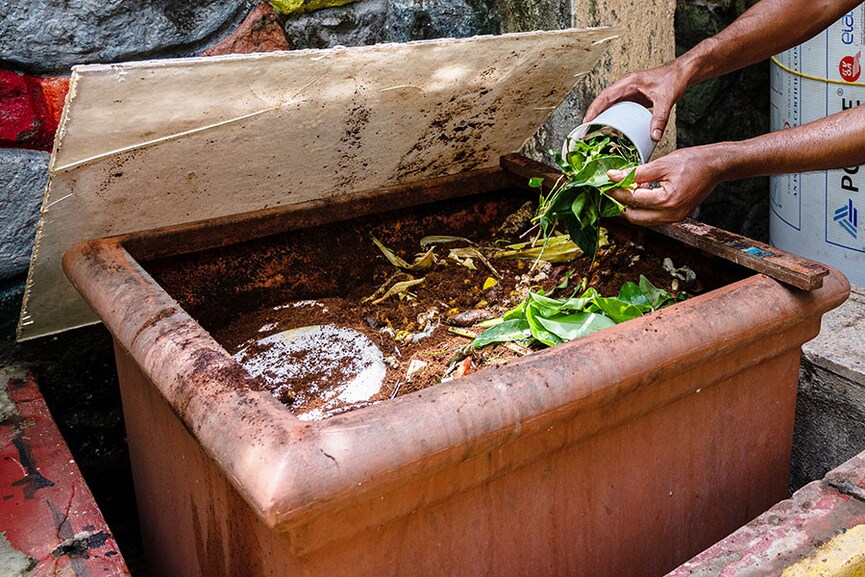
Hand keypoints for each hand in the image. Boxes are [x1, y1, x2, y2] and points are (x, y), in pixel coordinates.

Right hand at [584, 61, 689, 141]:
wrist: (682, 73)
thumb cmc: (674, 78)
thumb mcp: (666, 99)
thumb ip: (660, 118)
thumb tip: (654, 136)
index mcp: (629, 82)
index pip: (605, 95)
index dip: (594, 109)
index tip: (587, 121)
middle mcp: (626, 86)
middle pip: (603, 100)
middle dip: (593, 114)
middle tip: (586, 130)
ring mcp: (628, 91)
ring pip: (609, 104)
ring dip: (601, 116)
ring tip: (594, 130)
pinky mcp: (633, 97)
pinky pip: (618, 107)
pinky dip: (612, 116)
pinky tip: (611, 127)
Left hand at [604, 146, 720, 224]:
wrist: (715, 166)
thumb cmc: (693, 162)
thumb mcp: (661, 164)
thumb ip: (636, 172)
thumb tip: (614, 176)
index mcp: (667, 200)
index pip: (632, 200)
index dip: (616, 191)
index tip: (606, 184)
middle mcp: (671, 214)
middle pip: (634, 217)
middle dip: (621, 203)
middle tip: (613, 189)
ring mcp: (675, 218)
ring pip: (643, 219)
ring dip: (632, 207)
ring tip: (629, 188)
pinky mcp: (676, 217)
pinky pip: (653, 217)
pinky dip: (644, 208)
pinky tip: (642, 193)